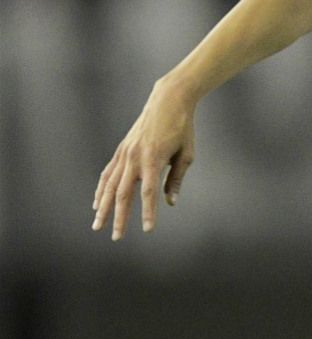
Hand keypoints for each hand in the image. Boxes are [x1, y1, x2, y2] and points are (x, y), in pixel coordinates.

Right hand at [92, 79, 197, 240]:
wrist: (168, 101)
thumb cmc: (182, 128)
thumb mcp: (186, 154)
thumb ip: (175, 179)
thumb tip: (170, 202)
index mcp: (153, 159)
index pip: (148, 193)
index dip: (147, 213)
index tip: (147, 230)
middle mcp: (134, 158)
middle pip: (122, 194)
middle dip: (118, 217)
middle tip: (115, 237)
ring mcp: (124, 153)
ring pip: (109, 185)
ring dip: (103, 207)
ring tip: (97, 225)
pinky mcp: (121, 150)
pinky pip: (107, 173)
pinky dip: (101, 189)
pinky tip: (97, 202)